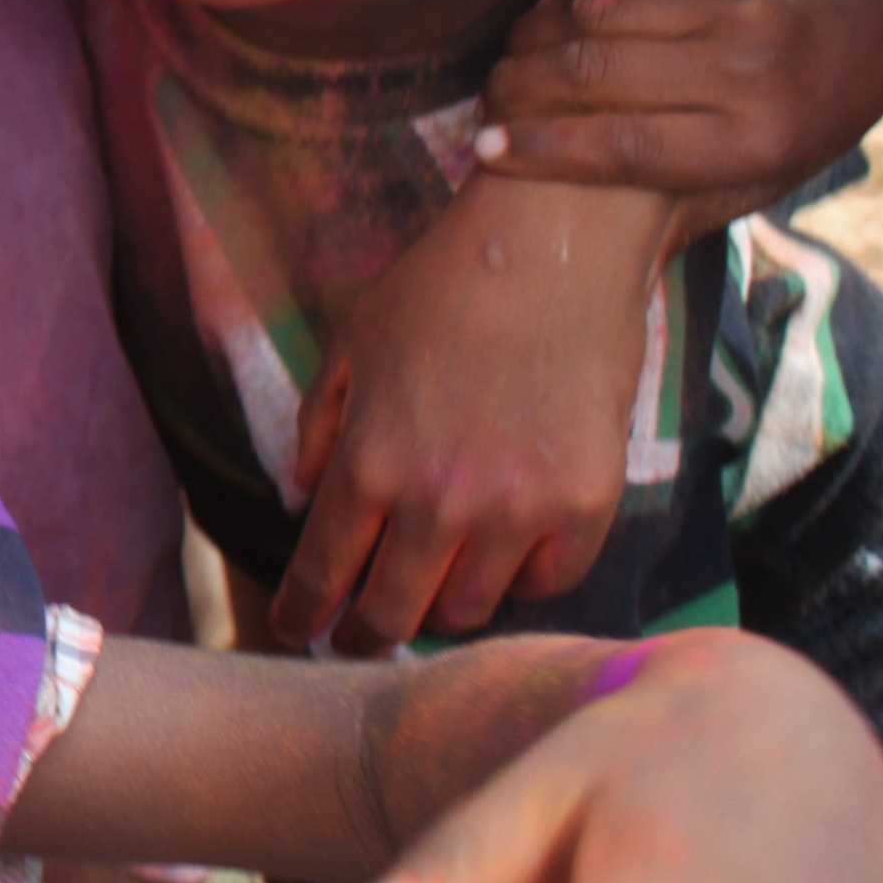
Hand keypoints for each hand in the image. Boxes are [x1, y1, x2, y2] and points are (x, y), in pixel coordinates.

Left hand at [275, 177, 668, 651]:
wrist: (553, 245)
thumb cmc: (441, 287)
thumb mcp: (350, 347)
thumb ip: (318, 430)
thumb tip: (299, 498)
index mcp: (369, 463)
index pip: (324, 571)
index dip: (303, 613)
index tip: (296, 630)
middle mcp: (439, 501)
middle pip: (394, 613)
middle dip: (367, 633)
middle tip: (360, 636)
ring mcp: (518, 508)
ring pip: (471, 609)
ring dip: (443, 608)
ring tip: (433, 594)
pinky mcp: (586, 503)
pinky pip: (549, 580)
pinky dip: (523, 578)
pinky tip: (507, 557)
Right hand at [473, 0, 882, 218]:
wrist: (872, 22)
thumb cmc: (797, 118)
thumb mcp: (758, 181)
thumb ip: (679, 211)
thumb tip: (595, 270)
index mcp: (752, 143)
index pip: (624, 148)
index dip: (542, 148)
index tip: (484, 148)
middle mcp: (750, 70)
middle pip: (595, 76)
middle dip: (520, 86)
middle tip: (490, 97)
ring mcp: (742, 2)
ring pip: (598, 11)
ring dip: (540, 31)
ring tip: (520, 52)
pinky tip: (570, 5)